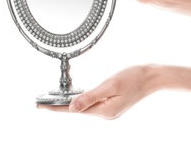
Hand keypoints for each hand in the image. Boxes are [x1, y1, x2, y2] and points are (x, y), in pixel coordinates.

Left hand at [37, 65, 158, 118]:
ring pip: (85, 108)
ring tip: (55, 101)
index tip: (40, 107)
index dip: (56, 108)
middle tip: (43, 103)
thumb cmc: (133, 78)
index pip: (74, 110)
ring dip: (70, 104)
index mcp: (105, 111)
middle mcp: (106, 114)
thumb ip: (90, 97)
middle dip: (60, 107)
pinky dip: (82, 101)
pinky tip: (76, 98)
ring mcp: (109, 110)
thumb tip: (71, 109)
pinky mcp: (111, 105)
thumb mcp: (110, 85)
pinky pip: (92, 104)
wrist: (150, 77)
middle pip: (78, 111)